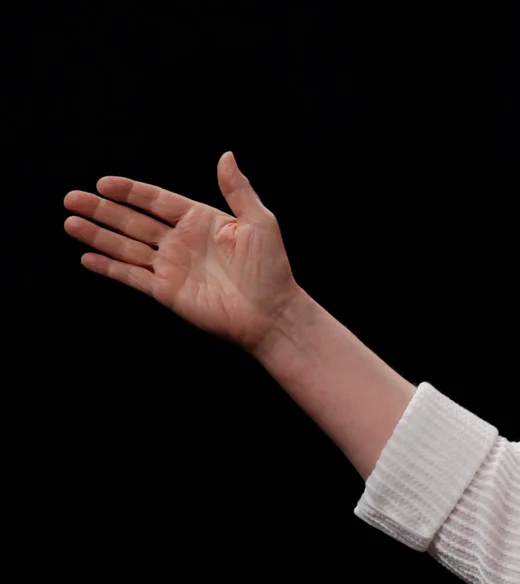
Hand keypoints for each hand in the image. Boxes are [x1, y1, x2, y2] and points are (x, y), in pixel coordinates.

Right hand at [64, 152, 300, 353]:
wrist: (272, 314)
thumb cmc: (271, 269)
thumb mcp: (259, 222)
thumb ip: (238, 190)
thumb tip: (226, 155)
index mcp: (200, 221)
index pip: (157, 200)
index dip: (130, 191)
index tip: (103, 182)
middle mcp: (181, 241)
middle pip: (133, 221)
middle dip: (102, 210)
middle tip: (71, 198)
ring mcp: (171, 267)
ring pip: (126, 246)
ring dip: (98, 235)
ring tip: (70, 222)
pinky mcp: (166, 291)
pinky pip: (131, 277)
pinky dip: (109, 267)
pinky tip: (87, 257)